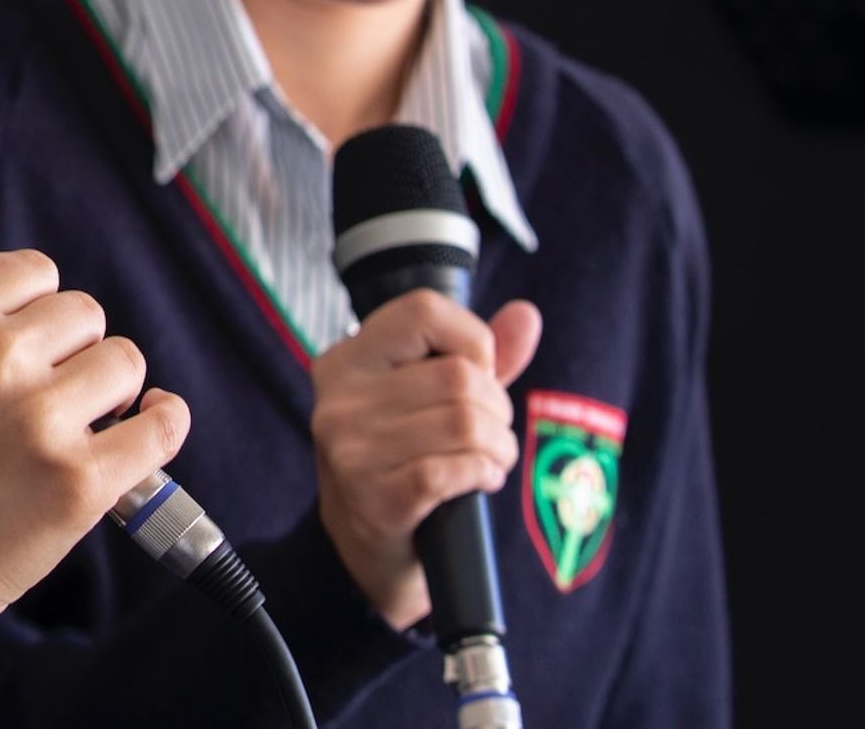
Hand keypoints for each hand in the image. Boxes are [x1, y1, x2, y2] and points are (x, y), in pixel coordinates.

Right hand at [0, 194, 190, 640]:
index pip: (34, 268)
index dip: (37, 309)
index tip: (26, 343)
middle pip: (87, 312)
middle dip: (73, 354)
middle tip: (39, 398)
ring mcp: (40, 422)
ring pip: (126, 362)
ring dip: (111, 393)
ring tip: (71, 427)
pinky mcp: (83, 481)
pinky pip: (163, 424)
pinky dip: (160, 428)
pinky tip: (137, 435)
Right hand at [309, 288, 541, 628]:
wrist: (364, 553)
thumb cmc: (401, 465)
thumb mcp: (430, 402)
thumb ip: (477, 357)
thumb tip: (526, 315)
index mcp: (346, 362)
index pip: (423, 311)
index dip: (472, 339)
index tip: (476, 375)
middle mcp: (339, 400)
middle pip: (458, 376)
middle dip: (497, 409)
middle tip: (490, 434)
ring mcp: (351, 451)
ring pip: (465, 423)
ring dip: (498, 448)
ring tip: (489, 460)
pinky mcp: (374, 500)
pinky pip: (453, 469)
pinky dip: (483, 474)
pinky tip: (479, 482)